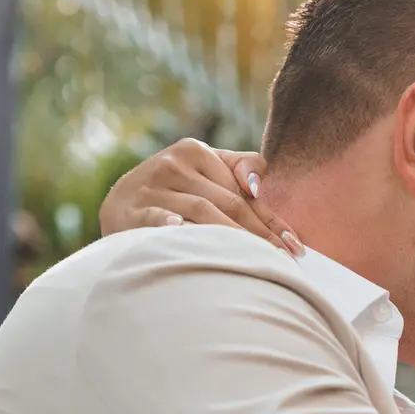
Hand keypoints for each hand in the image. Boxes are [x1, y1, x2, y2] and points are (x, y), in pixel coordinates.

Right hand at [97, 138, 302, 255]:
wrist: (119, 204)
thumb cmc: (173, 192)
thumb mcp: (202, 171)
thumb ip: (237, 168)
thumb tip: (256, 187)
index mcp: (194, 151)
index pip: (242, 191)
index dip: (271, 220)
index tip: (295, 246)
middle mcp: (172, 163)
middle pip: (227, 203)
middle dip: (259, 235)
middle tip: (283, 262)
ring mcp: (150, 187)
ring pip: (200, 212)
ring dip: (230, 238)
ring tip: (254, 260)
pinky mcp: (130, 210)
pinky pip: (154, 217)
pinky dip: (167, 223)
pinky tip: (178, 228)